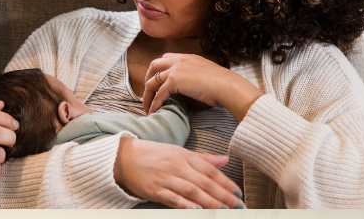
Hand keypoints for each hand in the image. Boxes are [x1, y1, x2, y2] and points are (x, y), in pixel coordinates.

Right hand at [115, 137, 244, 208]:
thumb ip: (203, 158)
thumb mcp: (179, 152)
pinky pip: (174, 199)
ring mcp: (166, 179)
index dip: (225, 182)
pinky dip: (186, 205)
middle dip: (222, 195)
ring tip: (224, 210)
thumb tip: (225, 160)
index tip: (238, 192)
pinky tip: (197, 211)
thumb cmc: (154, 154)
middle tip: (237, 205)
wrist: (124, 157)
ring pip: (192, 191)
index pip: (209, 170)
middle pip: (204, 182)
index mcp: (185, 156)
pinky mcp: (156, 190)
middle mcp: (178, 167)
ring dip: (209, 202)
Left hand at [142, 53, 262, 120]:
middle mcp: (179, 60)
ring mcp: (175, 69)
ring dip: (147, 95)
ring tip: (147, 106)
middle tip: (147, 92)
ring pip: (153, 81)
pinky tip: (154, 111)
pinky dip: (154, 103)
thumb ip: (196, 75)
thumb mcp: (206, 73)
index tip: (157, 80)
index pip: (166, 58)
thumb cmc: (222, 84)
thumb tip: (192, 86)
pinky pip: (159, 93)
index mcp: (187, 57)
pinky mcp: (174, 81)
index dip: (159, 69)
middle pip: (154, 65)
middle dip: (148, 78)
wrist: (227, 86)